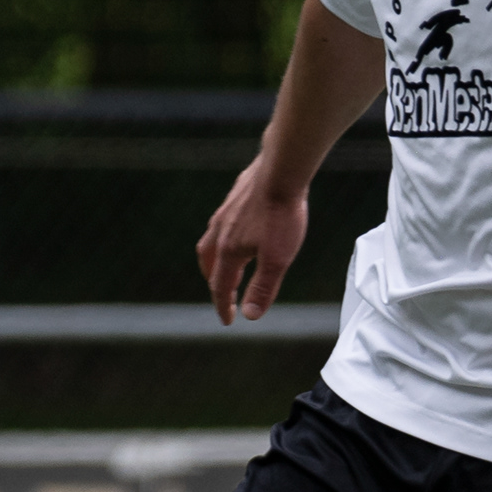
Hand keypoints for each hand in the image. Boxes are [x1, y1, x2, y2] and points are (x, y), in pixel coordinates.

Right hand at [195, 163, 311, 323]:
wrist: (282, 171)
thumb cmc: (281, 214)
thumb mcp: (277, 259)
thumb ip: (263, 288)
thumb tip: (250, 316)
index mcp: (228, 251)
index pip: (221, 286)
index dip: (224, 306)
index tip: (228, 320)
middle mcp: (220, 231)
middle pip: (209, 264)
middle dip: (215, 282)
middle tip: (224, 294)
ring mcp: (226, 212)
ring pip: (212, 241)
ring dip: (216, 259)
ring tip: (226, 264)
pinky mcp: (235, 197)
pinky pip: (223, 222)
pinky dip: (225, 236)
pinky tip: (238, 230)